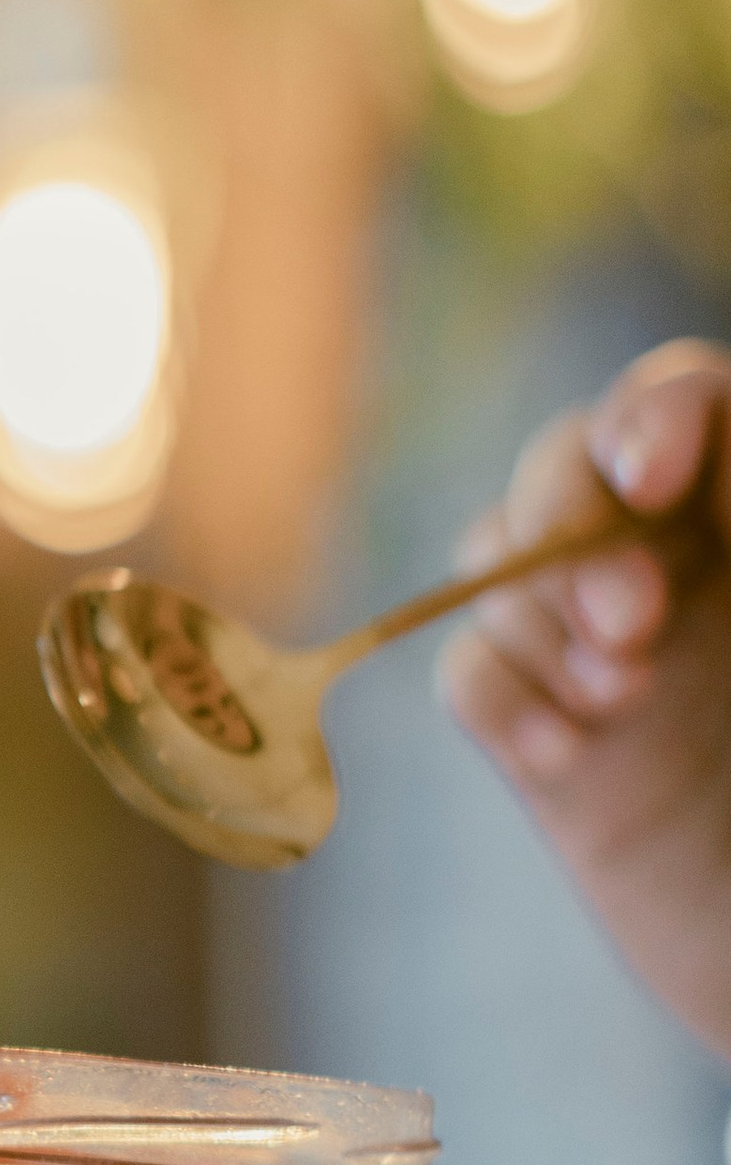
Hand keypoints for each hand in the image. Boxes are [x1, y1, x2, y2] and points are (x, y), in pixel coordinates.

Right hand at [438, 337, 730, 1065]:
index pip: (685, 404)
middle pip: (567, 461)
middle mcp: (674, 565)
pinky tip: (569, 760)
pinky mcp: (550, 744)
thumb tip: (695, 447)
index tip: (652, 477)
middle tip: (633, 625)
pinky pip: (469, 673)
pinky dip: (504, 704)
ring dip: (541, 620)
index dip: (652, 414)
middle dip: (571, 522)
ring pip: (498, 560)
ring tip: (623, 703)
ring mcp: (602, 653)